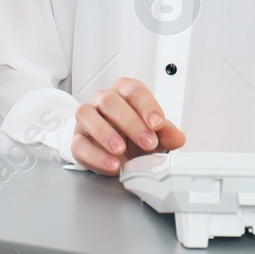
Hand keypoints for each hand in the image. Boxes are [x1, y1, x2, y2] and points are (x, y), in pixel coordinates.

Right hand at [72, 76, 186, 175]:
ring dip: (105, 133)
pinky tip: (111, 164)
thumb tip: (177, 137)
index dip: (146, 105)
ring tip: (122, 150)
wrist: (116, 150)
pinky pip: (79, 143)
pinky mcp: (77, 138)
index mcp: (124, 92)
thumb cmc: (133, 135)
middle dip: (130, 123)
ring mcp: (87, 118)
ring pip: (87, 115)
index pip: (133, 90)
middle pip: (110, 101)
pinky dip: (95, 155)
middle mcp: (103, 100)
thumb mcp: (154, 133)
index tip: (158, 123)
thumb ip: (166, 133)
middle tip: (147, 142)